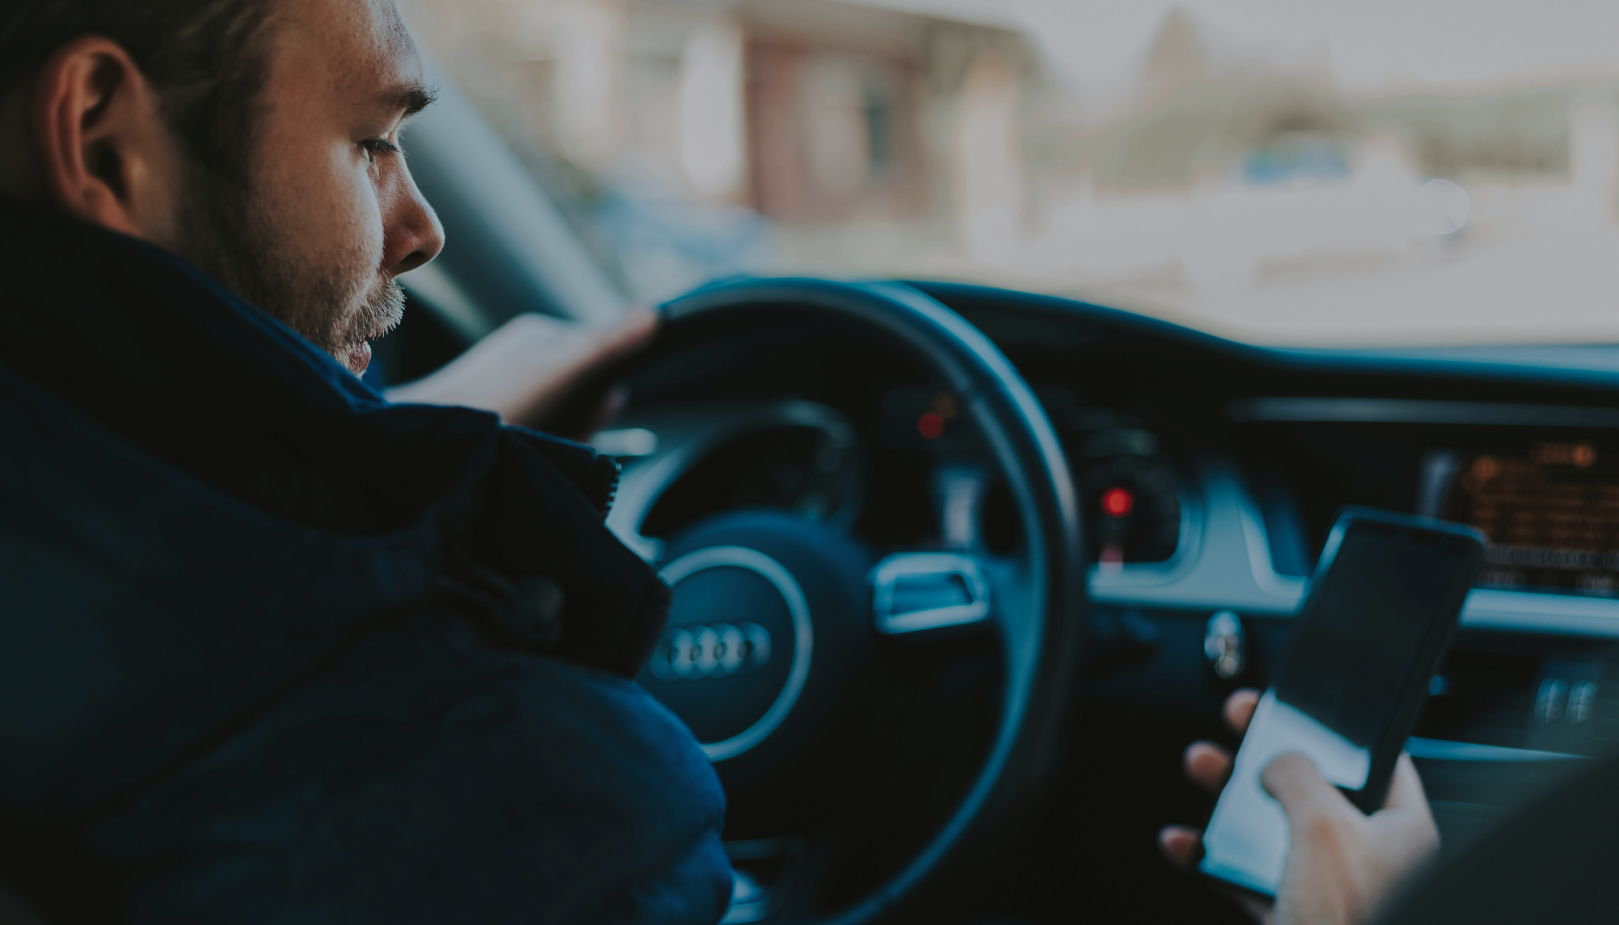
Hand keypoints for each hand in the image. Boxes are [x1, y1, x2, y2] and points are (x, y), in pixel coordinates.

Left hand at [386, 308, 657, 439]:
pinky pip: (541, 438)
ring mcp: (511, 393)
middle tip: (561, 433)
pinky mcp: (497, 424)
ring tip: (537, 445)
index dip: (607, 390)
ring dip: (564, 440)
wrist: (425, 445)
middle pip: (586, 393)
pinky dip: (543, 451)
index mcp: (540, 337)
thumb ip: (606, 344)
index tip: (597, 406)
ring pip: (565, 421)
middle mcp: (525, 361)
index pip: (603, 354)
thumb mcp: (560, 371)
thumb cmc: (491, 403)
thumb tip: (653, 315)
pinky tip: (524, 453)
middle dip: (585, 421)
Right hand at [1158, 690, 1439, 924]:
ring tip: (1201, 767)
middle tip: (1237, 724)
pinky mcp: (1295, 916)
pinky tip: (1185, 844)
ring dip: (1230, 798)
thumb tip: (1279, 760)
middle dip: (1264, 754)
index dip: (1333, 727)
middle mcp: (1369, 857)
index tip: (1296, 705)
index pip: (1376, 759)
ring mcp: (1330, 888)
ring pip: (1273, 827)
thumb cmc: (1348, 922)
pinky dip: (1211, 857)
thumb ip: (1299, 777)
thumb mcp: (1323, 827)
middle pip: (1312, 787)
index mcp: (1401, 830)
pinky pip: (1246, 877)